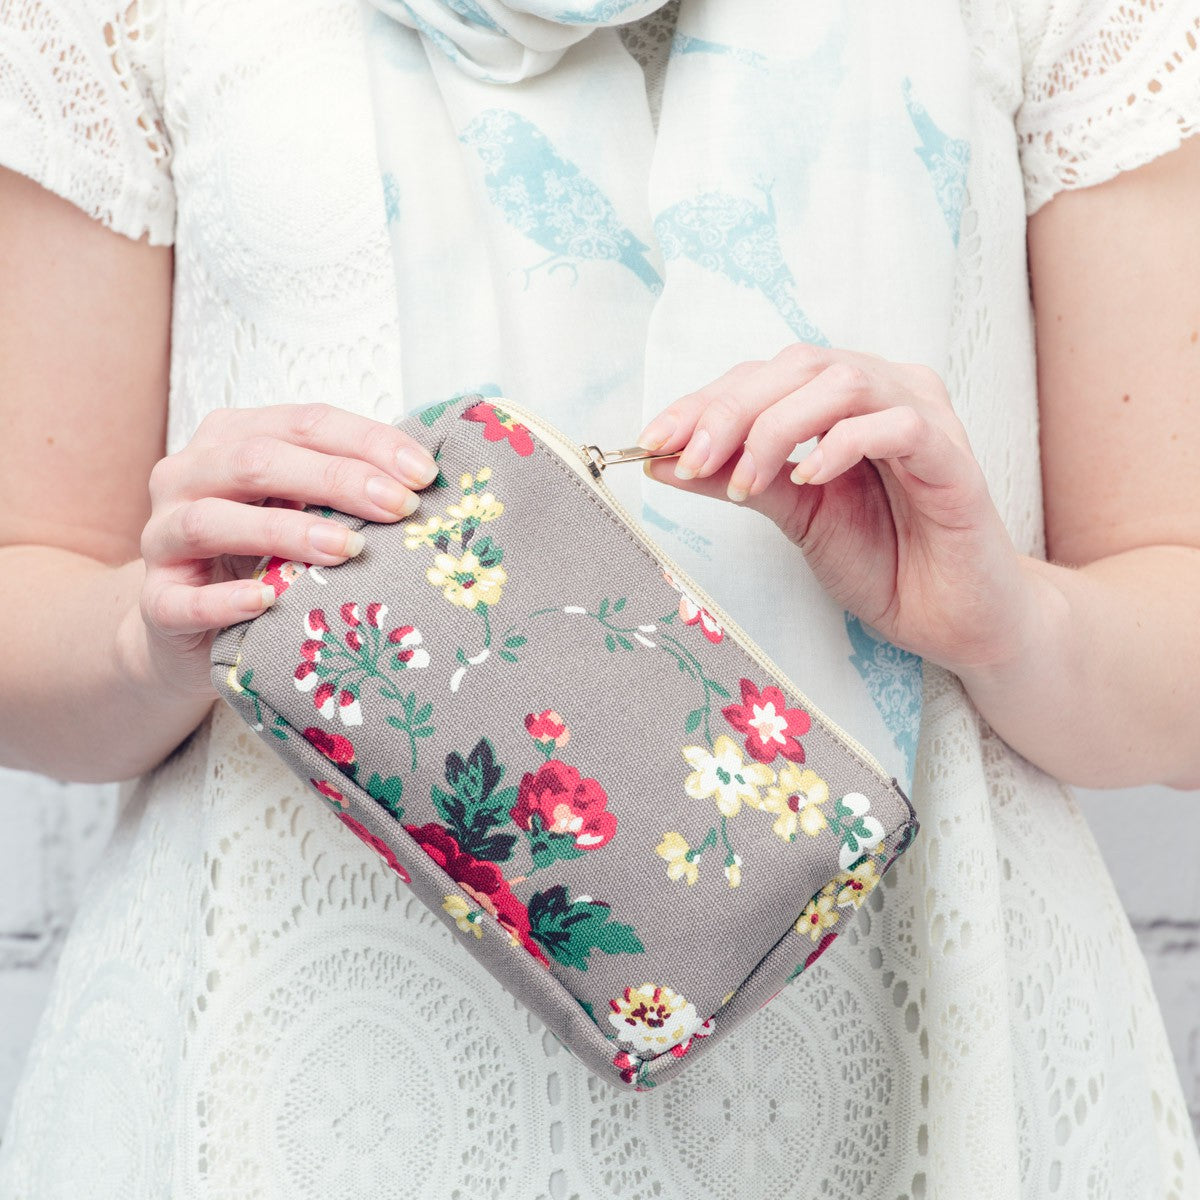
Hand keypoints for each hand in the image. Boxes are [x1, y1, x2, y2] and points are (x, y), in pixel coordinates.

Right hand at [129, 402, 439, 700]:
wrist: (188, 623)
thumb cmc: (260, 554)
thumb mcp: (302, 507)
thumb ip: (343, 487)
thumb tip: (424, 481)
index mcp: (231, 438)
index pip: (304, 423)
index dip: (367, 441)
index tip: (423, 474)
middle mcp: (187, 474)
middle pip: (259, 461)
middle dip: (337, 480)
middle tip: (399, 508)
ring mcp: (162, 536)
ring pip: (213, 520)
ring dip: (285, 531)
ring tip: (347, 550)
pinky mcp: (155, 600)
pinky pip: (183, 600)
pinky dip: (226, 599)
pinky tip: (269, 600)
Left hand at [637, 343, 1031, 674]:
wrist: (951, 619)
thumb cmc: (882, 559)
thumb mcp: (792, 515)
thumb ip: (734, 480)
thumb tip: (660, 462)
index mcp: (842, 400)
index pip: (764, 376)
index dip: (704, 401)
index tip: (652, 440)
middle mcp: (884, 392)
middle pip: (797, 365)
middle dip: (729, 410)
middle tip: (687, 458)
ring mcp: (924, 418)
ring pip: (842, 381)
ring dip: (776, 427)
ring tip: (745, 482)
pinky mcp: (954, 458)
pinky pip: (899, 426)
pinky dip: (842, 445)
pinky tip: (808, 479)